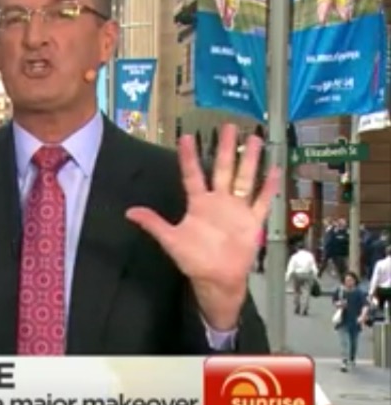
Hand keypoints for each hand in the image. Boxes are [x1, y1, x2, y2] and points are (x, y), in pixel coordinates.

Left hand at [126, 124, 279, 330]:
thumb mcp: (171, 240)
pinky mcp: (252, 221)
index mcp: (199, 204)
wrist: (217, 279)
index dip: (189, 157)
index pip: (193, 175)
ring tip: (253, 139)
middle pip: (223, 169)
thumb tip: (129, 212)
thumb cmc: (194, 260)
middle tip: (229, 126)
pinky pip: (261, 201)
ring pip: (244, 179)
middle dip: (225, 148)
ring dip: (249, 160)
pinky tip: (275, 170)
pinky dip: (268, 187)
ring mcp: (237, 210)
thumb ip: (153, 224)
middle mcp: (219, 202)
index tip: (186, 137)